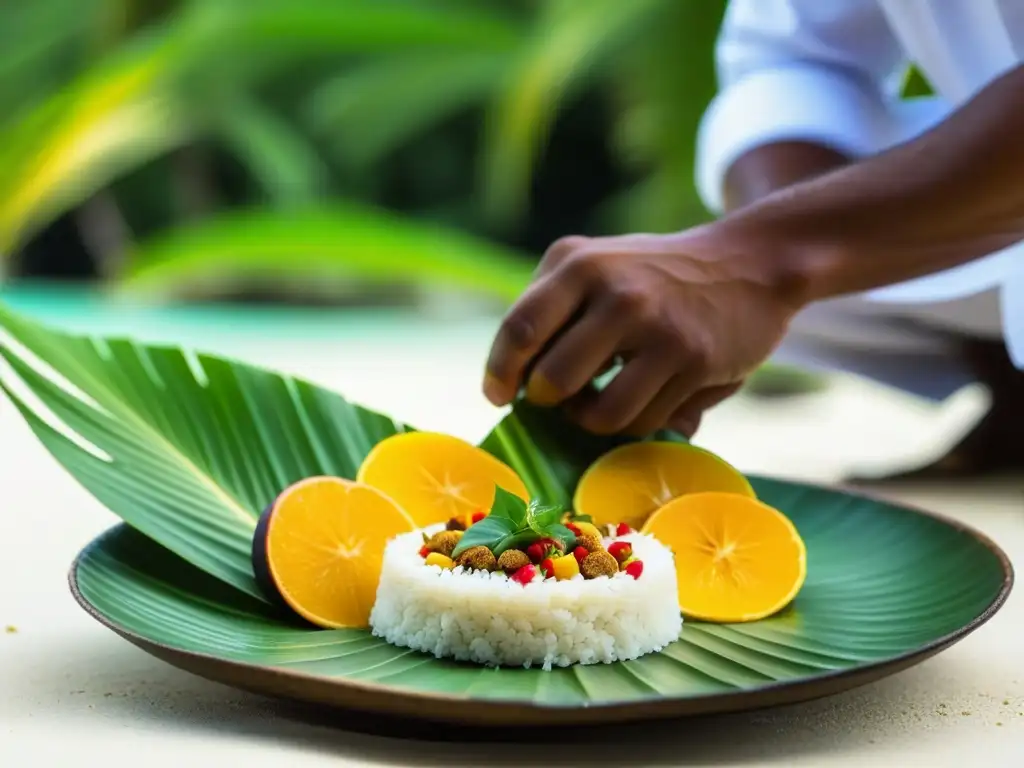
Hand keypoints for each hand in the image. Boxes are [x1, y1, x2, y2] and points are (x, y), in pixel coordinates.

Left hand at [482, 225, 803, 436]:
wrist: (748, 263)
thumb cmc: (655, 274)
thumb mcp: (597, 264)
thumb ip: (551, 308)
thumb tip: (510, 380)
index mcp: (580, 264)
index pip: (520, 328)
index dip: (500, 372)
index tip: (499, 394)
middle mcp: (616, 291)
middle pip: (552, 380)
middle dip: (546, 401)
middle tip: (556, 399)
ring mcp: (657, 327)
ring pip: (597, 413)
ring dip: (589, 421)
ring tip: (597, 404)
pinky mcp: (693, 360)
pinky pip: (642, 420)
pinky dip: (634, 423)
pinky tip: (643, 400)